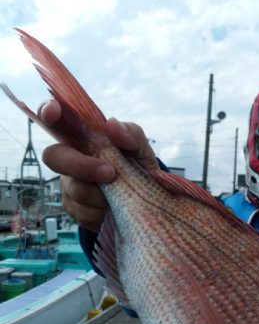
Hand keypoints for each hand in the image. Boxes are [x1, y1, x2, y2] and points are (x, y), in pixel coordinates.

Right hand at [40, 99, 157, 231]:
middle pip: (54, 157)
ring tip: (121, 194)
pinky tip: (112, 208)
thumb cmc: (138, 168)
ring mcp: (68, 184)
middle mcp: (69, 158)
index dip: (47, 111)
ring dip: (102, 194)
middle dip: (81, 166)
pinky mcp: (73, 208)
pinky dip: (102, 212)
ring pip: (74, 189)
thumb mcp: (141, 148)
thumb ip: (131, 133)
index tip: (53, 113)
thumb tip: (112, 124)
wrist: (146, 202)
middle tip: (110, 173)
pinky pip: (82, 212)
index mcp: (82, 137)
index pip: (55, 119)